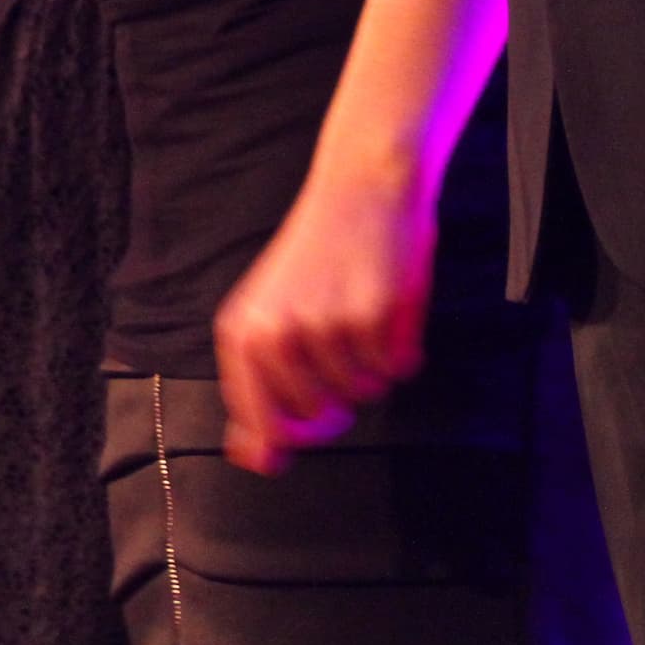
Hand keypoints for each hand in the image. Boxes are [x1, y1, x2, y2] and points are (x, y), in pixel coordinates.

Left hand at [215, 165, 435, 473]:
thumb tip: (255, 460)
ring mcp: (327, 326)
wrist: (359, 184)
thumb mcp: (269, 315)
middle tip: (339, 342)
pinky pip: (398, 371)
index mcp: (243, 332)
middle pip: (318, 421)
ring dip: (371, 366)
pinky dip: (401, 347)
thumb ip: (257, 390)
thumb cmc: (318, 256)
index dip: (291, 436)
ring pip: (363, 395)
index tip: (308, 422)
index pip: (263, 427)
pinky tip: (388, 304)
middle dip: (337, 397)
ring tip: (360, 312)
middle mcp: (278, 333)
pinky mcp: (375, 317)